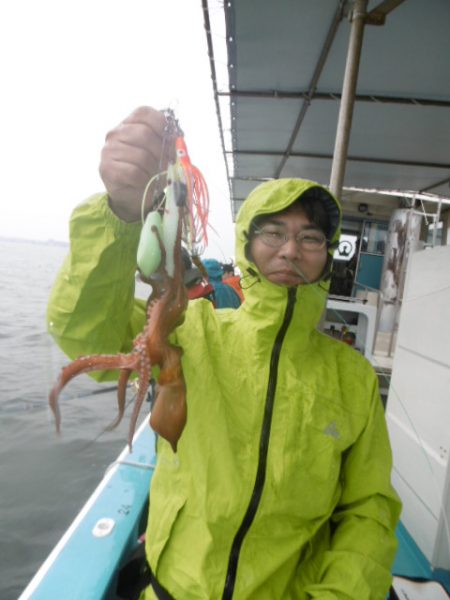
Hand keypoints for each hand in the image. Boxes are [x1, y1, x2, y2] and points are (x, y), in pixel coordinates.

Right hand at [99, 106, 175, 221]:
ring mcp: (108, 150)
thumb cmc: (149, 170)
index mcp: (129, 123)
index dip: (162, 126)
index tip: (170, 142)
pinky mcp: (106, 168)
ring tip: (153, 175)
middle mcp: (115, 133)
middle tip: (166, 164)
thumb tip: (177, 139)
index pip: (144, 113)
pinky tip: (143, 182)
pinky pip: (133, 172)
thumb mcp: (162, 153)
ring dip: (153, 169)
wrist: (135, 196)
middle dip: (161, 151)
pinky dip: (144, 180)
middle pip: (144, 134)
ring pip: (141, 156)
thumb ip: (168, 142)